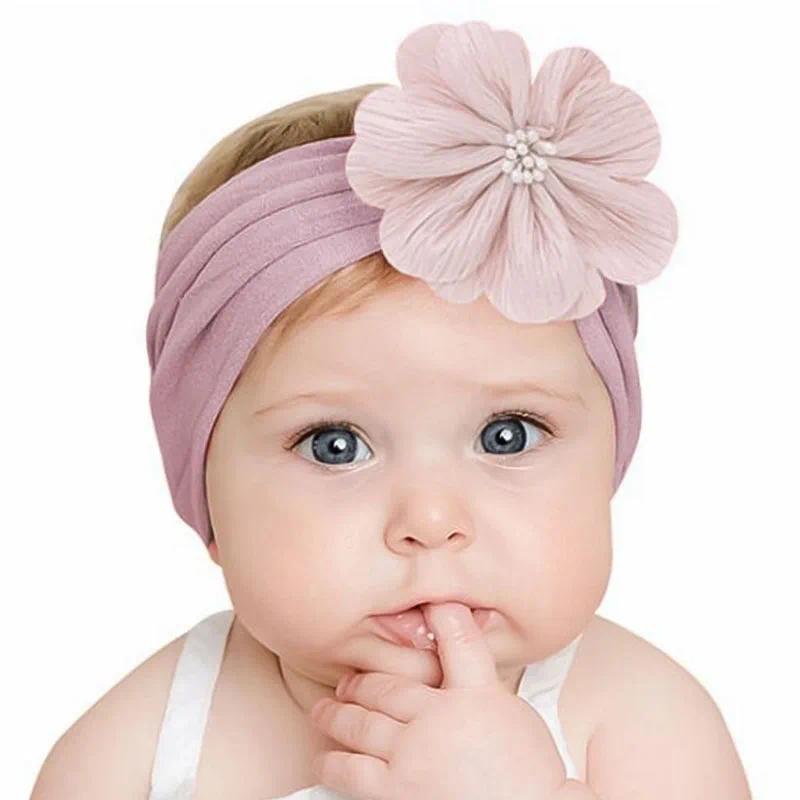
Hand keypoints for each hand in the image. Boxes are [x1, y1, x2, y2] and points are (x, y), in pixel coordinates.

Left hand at [308, 601, 568, 799]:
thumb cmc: (536, 781)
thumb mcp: (525, 721)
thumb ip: (495, 684)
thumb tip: (513, 680)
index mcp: (476, 696)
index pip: (459, 641)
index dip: (444, 615)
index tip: (431, 602)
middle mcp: (438, 719)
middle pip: (389, 687)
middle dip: (363, 682)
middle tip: (346, 682)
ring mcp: (413, 755)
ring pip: (362, 724)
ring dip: (338, 715)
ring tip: (324, 710)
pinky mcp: (397, 792)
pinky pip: (351, 772)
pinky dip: (334, 762)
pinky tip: (327, 758)